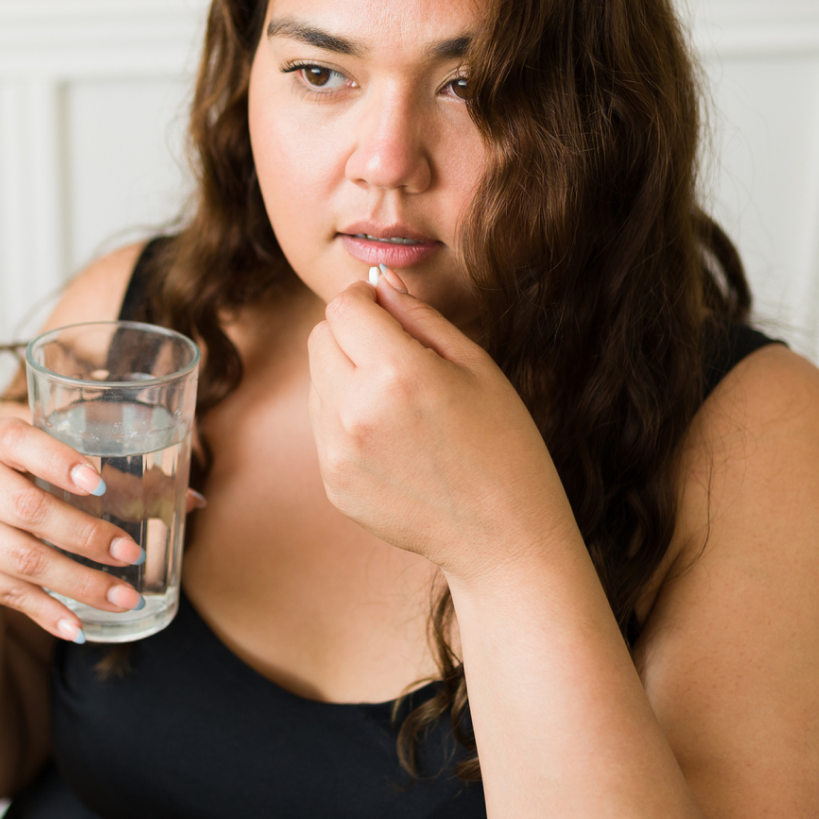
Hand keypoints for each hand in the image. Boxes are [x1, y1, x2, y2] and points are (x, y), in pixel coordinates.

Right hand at [0, 417, 146, 640]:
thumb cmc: (24, 481)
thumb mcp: (54, 465)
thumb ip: (118, 477)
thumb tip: (192, 501)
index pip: (19, 442)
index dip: (58, 462)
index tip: (100, 486)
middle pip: (27, 509)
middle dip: (86, 536)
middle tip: (133, 553)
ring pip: (23, 560)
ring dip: (80, 583)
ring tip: (124, 598)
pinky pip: (10, 595)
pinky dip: (49, 613)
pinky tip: (79, 627)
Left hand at [307, 273, 568, 580]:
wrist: (502, 536)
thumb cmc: (503, 444)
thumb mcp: (475, 365)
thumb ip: (419, 316)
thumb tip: (380, 282)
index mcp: (396, 373)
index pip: (343, 307)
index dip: (364, 299)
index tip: (385, 310)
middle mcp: (355, 411)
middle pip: (319, 338)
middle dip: (351, 334)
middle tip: (397, 356)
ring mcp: (337, 452)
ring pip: (316, 380)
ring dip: (345, 375)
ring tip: (399, 402)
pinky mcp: (332, 482)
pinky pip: (322, 424)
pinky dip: (346, 418)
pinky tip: (393, 438)